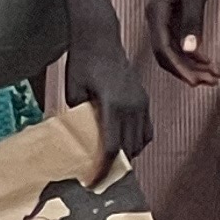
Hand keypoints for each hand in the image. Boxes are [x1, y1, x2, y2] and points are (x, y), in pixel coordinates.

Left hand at [65, 33, 155, 166]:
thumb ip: (79, 117)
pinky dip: (137, 141)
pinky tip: (124, 144)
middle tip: (100, 176)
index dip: (103, 169)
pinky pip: (147, 129)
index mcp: (112, 105)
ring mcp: (141, 102)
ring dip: (127, 154)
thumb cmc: (82, 61)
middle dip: (115, 165)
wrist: (100, 37)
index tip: (94, 182)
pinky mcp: (144, 99)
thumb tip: (81, 139)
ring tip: (110, 162)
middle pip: (128, 148)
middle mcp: (132, 106)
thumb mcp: (73, 91)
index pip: (111, 147)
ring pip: (140, 141)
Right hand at [140, 0, 219, 87]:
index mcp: (156, 12)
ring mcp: (162, 16)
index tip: (196, 83)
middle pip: (166, 54)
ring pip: (173, 50)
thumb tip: (191, 50)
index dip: (179, 69)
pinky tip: (208, 59)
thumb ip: (192, 20)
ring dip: (192, 64)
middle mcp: (155, 16)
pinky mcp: (171, 13)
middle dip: (187, 71)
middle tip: (212, 82)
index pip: (163, 50)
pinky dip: (192, 53)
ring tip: (214, 75)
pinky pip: (178, 40)